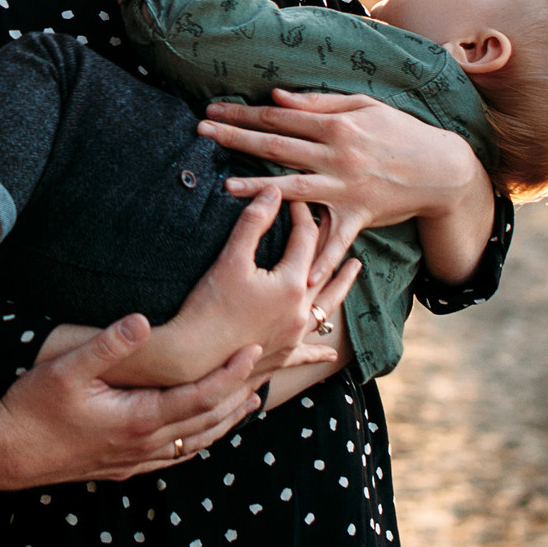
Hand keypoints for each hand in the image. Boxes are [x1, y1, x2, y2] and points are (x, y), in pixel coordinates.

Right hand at [0, 319, 263, 486]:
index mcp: (138, 418)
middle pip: (207, 422)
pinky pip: (173, 456)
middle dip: (237, 396)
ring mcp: (134, 459)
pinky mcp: (122, 467)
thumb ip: (108, 345)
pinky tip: (198, 433)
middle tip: (261, 371)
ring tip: (245, 401)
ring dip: (224, 422)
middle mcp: (144, 444)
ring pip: (194, 443)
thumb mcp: (66, 369)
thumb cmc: (33, 407)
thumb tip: (144, 320)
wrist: (6, 452)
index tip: (251, 351)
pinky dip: (197, 441)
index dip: (230, 374)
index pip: (201, 397)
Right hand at [162, 191, 361, 378]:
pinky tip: (331, 352)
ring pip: (326, 306)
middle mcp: (300, 311)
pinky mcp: (282, 355)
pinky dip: (320, 350)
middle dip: (327, 242)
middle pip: (323, 269)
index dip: (301, 215)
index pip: (305, 239)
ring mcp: (294, 335)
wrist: (194, 355)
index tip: (292, 199)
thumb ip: (254, 223)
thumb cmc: (210, 305)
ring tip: (354, 269)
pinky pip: (307, 352)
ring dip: (341, 285)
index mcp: (292, 284)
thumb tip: (273, 192)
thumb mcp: (231, 258)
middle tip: (331, 220)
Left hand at [201, 89, 496, 283]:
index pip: (278, 116)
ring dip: (258, 188)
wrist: (443, 167)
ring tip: (225, 187)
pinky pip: (336, 240)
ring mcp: (347, 187)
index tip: (213, 109)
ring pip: (294, 187)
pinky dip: (319, 258)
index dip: (243, 113)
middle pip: (277, 146)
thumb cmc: (401, 131)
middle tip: (202, 131)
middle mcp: (337, 155)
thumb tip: (277, 98)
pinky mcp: (360, 215)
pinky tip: (296, 273)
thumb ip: (318, 103)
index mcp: (336, 125)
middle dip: (236, 138)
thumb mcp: (363, 106)